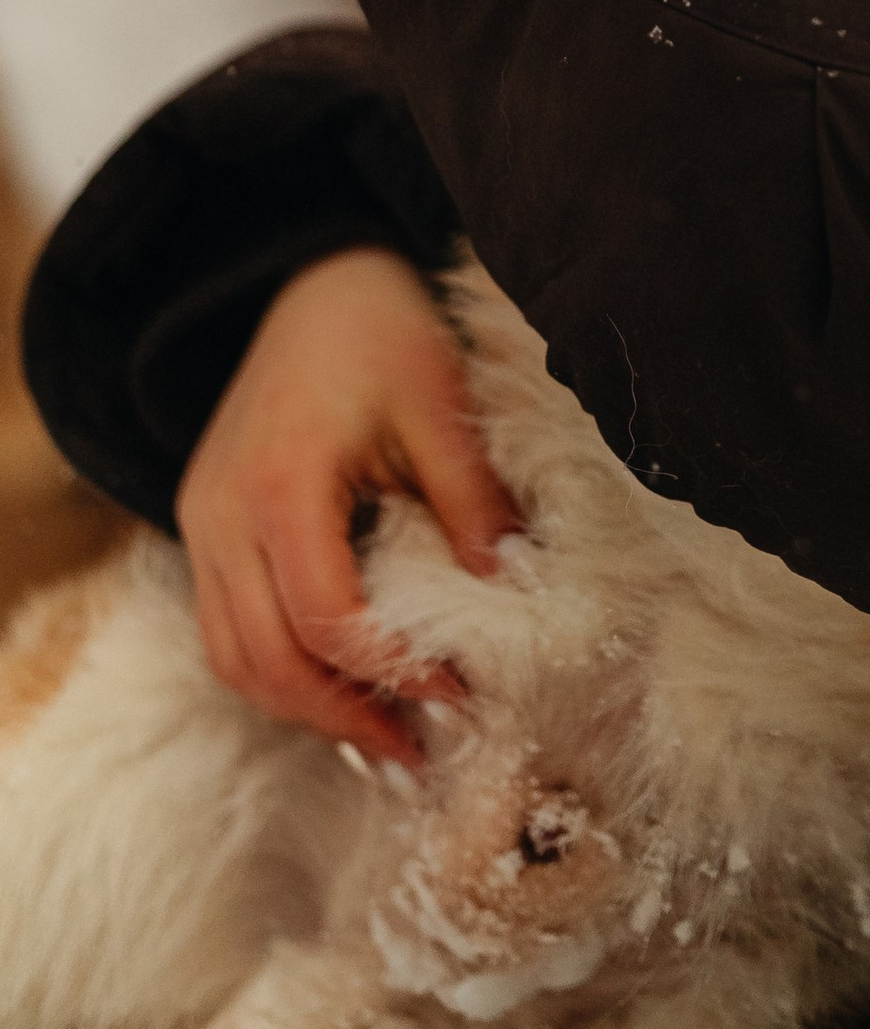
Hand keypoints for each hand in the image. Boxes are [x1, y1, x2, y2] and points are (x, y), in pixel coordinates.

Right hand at [174, 248, 521, 766]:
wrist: (313, 277)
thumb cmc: (382, 331)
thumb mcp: (441, 406)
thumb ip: (470, 501)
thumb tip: (510, 595)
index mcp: (280, 481)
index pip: (324, 615)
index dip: (390, 668)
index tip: (457, 695)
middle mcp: (221, 513)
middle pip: (263, 659)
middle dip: (341, 717)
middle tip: (419, 751)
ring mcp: (200, 523)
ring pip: (232, 656)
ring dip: (304, 707)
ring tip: (386, 736)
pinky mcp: (204, 526)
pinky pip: (226, 626)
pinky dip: (278, 668)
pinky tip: (342, 684)